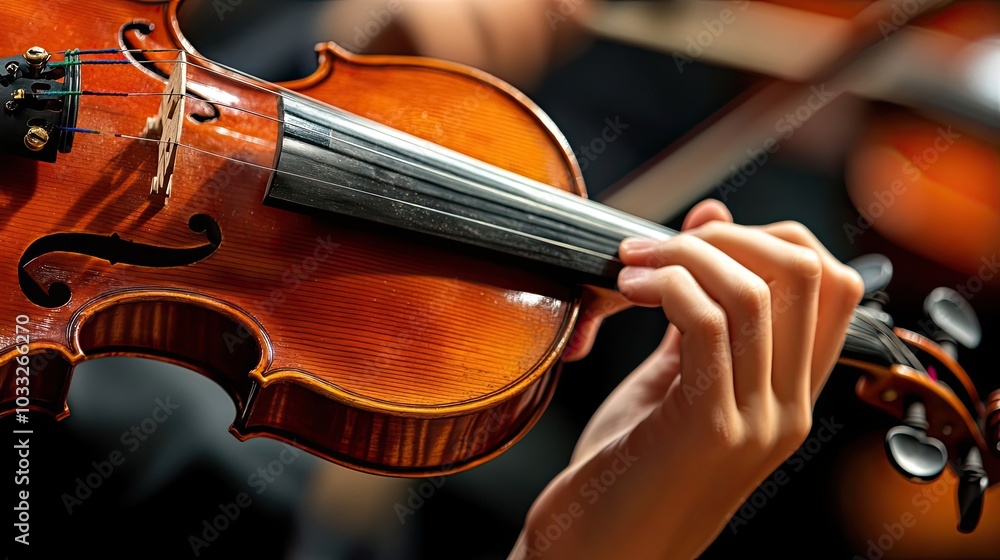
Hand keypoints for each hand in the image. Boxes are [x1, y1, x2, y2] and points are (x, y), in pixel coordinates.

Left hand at [509, 200, 863, 558]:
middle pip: (805, 272)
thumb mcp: (673, 379)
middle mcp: (787, 407)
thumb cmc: (630, 468)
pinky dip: (664, 285)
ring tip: (630, 265)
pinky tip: (627, 288)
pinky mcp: (708, 428)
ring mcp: (756, 421)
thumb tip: (713, 221)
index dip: (772, 238)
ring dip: (682, 255)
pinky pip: (704, 322)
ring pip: (754, 291)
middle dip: (727, 236)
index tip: (703, 238)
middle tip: (658, 246)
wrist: (600, 552)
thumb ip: (699, 308)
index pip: (833, 284)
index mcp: (789, 393)